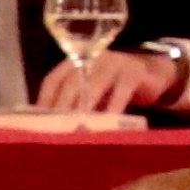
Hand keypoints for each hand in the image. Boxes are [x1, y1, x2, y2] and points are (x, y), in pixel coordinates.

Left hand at [35, 47, 183, 114]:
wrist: (151, 74)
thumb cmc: (112, 88)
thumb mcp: (90, 94)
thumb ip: (73, 104)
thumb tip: (50, 129)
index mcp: (74, 64)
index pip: (53, 80)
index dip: (45, 101)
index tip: (38, 122)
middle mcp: (91, 60)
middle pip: (71, 82)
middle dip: (62, 106)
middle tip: (56, 128)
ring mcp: (113, 63)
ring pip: (94, 84)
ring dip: (85, 105)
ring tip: (78, 125)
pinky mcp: (134, 72)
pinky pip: (122, 89)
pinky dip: (114, 105)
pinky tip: (110, 120)